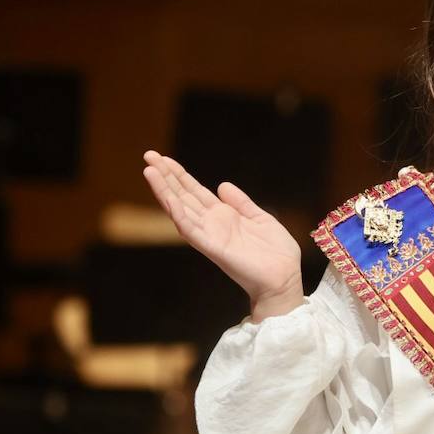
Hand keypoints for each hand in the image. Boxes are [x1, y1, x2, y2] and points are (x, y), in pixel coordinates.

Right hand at [141, 150, 303, 319]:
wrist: (284, 278)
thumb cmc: (275, 253)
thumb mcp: (260, 218)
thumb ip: (241, 203)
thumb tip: (222, 185)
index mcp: (223, 216)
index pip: (195, 192)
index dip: (180, 175)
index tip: (164, 159)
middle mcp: (212, 224)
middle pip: (183, 196)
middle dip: (166, 177)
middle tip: (149, 155)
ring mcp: (209, 235)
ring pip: (180, 209)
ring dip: (164, 191)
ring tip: (150, 171)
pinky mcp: (212, 248)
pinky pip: (190, 229)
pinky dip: (178, 213)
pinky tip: (168, 198)